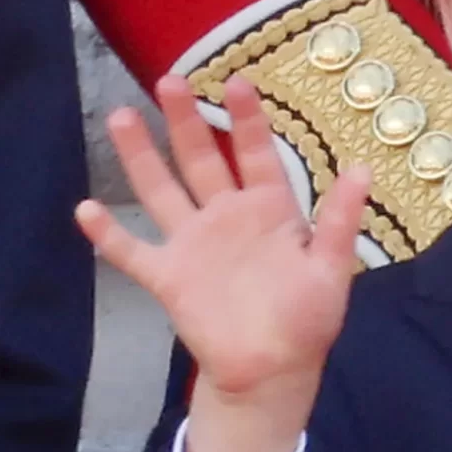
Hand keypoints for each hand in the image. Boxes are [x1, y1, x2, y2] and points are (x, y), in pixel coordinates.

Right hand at [76, 75, 369, 451]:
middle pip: (200, 158)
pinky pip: (134, 252)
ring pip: (162, 190)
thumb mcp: (331, 268)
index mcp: (268, 208)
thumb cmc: (307, 318)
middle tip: (169, 79)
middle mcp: (226, 215)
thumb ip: (341, 219)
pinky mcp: (169, 278)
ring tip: (122, 117)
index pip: (255, 151)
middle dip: (185, 119)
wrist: (272, 372)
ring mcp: (194, 243)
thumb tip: (365, 168)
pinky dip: (109, 234)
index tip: (236, 81)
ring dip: (141, 156)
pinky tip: (86, 209)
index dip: (245, 118)